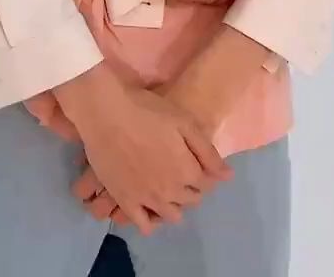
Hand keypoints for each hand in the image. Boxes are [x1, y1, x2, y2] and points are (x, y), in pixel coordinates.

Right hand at [59, 67, 230, 234]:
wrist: (105, 113)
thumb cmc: (147, 110)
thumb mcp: (183, 122)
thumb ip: (207, 152)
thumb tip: (228, 176)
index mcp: (187, 172)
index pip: (206, 184)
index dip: (203, 173)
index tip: (194, 163)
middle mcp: (170, 192)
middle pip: (189, 200)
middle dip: (190, 188)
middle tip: (178, 170)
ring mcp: (146, 200)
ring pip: (169, 215)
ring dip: (173, 204)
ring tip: (164, 186)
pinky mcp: (124, 201)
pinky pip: (142, 224)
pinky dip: (150, 220)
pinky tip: (148, 205)